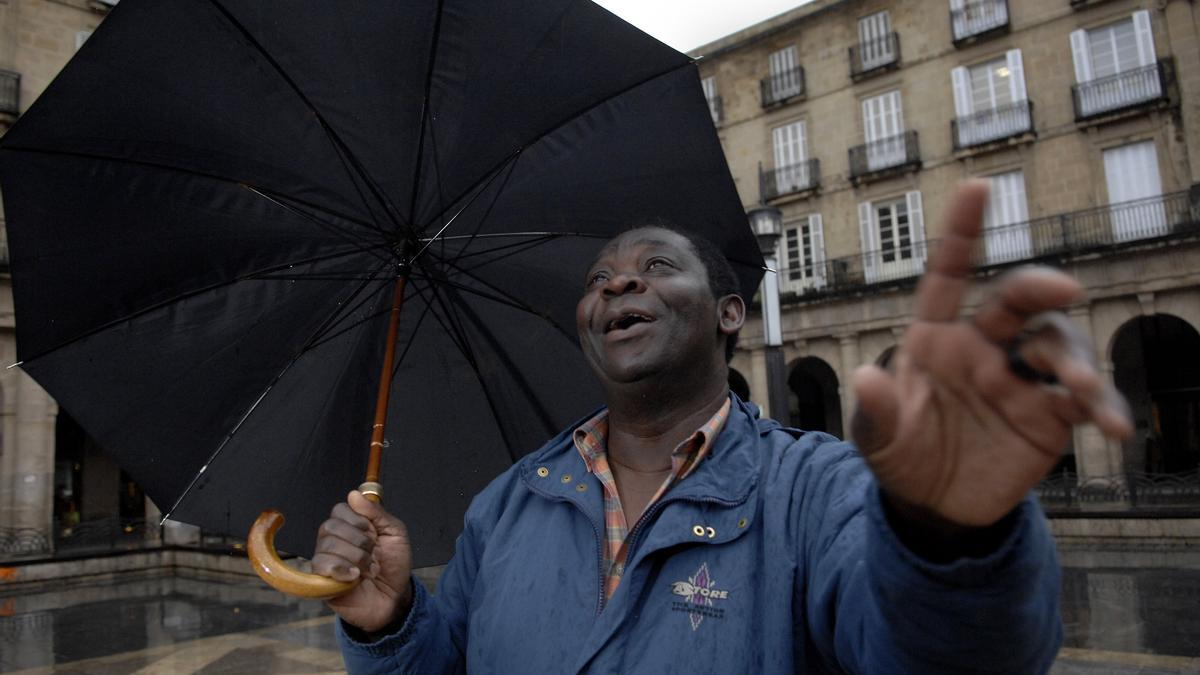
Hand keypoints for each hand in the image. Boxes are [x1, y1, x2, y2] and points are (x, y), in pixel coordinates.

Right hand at [311, 490, 413, 632]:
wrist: (395, 598)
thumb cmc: (394, 565)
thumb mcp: (395, 533)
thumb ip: (377, 513)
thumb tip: (354, 494)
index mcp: (350, 527)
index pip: (339, 510)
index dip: (356, 519)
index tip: (372, 532)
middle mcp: (334, 540)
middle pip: (331, 526)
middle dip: (359, 541)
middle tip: (374, 554)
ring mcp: (326, 559)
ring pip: (328, 545)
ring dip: (356, 558)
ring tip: (369, 570)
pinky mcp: (320, 580)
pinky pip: (321, 565)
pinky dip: (342, 569)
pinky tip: (355, 577)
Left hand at [851, 181, 1131, 527]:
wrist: (934, 508)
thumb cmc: (900, 456)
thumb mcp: (877, 439)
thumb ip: (876, 410)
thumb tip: (866, 376)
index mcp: (934, 338)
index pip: (948, 274)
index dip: (962, 230)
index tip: (979, 187)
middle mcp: (983, 347)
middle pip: (1017, 301)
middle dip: (1040, 287)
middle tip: (1063, 290)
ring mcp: (1021, 378)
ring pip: (1059, 346)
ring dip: (1076, 361)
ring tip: (1079, 388)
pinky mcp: (1050, 414)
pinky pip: (1085, 400)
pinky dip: (1103, 407)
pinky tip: (1113, 426)